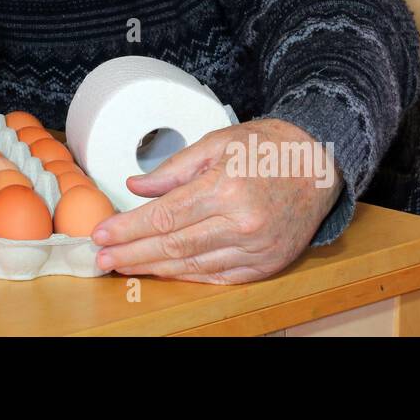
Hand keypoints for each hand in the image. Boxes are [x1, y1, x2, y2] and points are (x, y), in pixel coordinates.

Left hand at [90, 118, 343, 282]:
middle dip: (132, 254)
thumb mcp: (216, 142)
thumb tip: (136, 186)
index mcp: (226, 188)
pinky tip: (164, 271)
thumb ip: (173, 169)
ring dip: (155, 268)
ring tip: (125, 266)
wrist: (318, 165)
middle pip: (174, 246)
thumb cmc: (266, 148)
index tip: (102, 233)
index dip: (128, 228)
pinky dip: (188, 276)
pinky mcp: (267, 264)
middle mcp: (242, 223)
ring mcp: (257, 248)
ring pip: (194, 266)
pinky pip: (219, 276)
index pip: (164, 217)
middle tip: (102, 258)